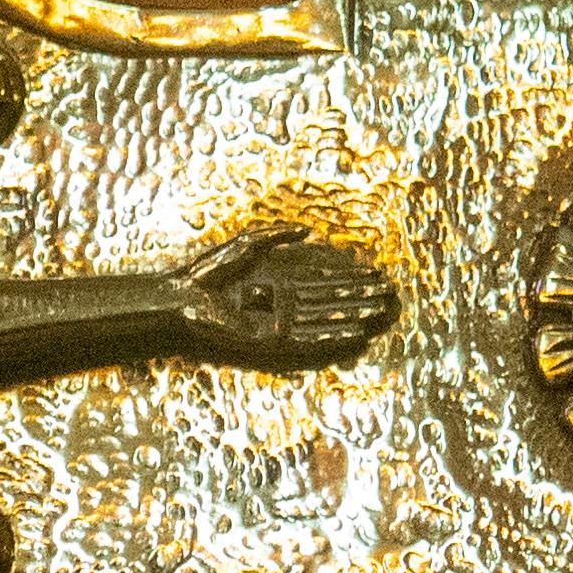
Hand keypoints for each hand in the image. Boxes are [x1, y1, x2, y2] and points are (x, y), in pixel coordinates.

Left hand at [184, 224, 397, 363]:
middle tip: (389, 296)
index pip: (325, 278)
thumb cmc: (208, 271)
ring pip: (325, 319)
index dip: (351, 276)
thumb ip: (279, 236)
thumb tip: (309, 231)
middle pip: (332, 299)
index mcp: (281, 281)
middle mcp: (285, 303)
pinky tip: (354, 333)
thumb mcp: (247, 244)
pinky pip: (307, 339)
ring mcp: (280, 322)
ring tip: (380, 313)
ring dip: (353, 316)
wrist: (183, 296)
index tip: (376, 274)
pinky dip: (331, 336)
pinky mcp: (271, 341)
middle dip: (360, 297)